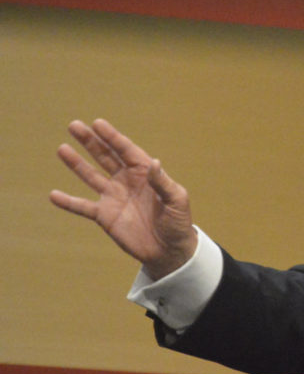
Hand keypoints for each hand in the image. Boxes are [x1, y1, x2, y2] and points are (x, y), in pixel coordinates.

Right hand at [50, 119, 196, 279]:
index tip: (97, 123)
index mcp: (145, 173)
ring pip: (91, 176)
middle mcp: (126, 180)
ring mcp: (114, 197)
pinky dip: (68, 202)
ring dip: (76, 164)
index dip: (112, 137)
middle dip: (91, 141)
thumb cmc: (178, 222)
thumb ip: (163, 183)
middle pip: (105, 156)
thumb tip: (154, 162)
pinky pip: (83, 207)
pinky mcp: (105, 216)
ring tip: (62, 149)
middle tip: (74, 126)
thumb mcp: (177, 200)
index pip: (126, 150)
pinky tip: (53, 195)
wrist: (169, 250)